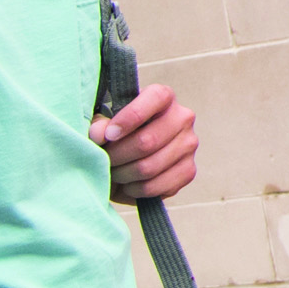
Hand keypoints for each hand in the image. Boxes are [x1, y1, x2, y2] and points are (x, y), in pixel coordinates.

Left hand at [92, 83, 197, 201]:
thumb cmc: (117, 134)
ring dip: (123, 174)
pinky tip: (128, 183)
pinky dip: (135, 189)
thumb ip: (99, 123)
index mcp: (164, 97)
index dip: (130, 117)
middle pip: (147, 141)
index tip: (109, 135)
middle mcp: (183, 118)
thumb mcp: (104, 123)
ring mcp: (189, 145)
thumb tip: (99, 133)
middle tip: (104, 160)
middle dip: (117, 155)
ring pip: (149, 167)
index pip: (156, 98)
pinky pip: (157, 186)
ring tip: (114, 171)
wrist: (131, 158)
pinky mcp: (188, 171)